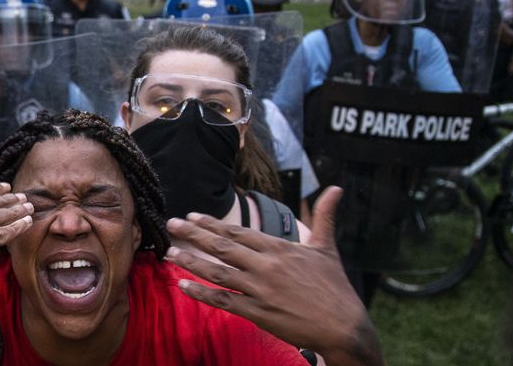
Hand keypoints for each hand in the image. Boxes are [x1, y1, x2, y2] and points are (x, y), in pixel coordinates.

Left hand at [165, 187, 384, 365]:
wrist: (344, 326)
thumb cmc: (335, 287)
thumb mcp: (327, 247)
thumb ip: (324, 216)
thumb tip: (335, 187)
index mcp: (280, 248)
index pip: (238, 232)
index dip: (213, 223)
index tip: (193, 215)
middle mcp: (266, 266)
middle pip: (222, 247)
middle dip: (193, 234)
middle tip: (171, 224)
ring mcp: (260, 290)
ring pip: (217, 272)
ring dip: (190, 261)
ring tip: (169, 253)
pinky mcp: (258, 313)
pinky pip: (223, 301)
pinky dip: (202, 293)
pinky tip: (183, 285)